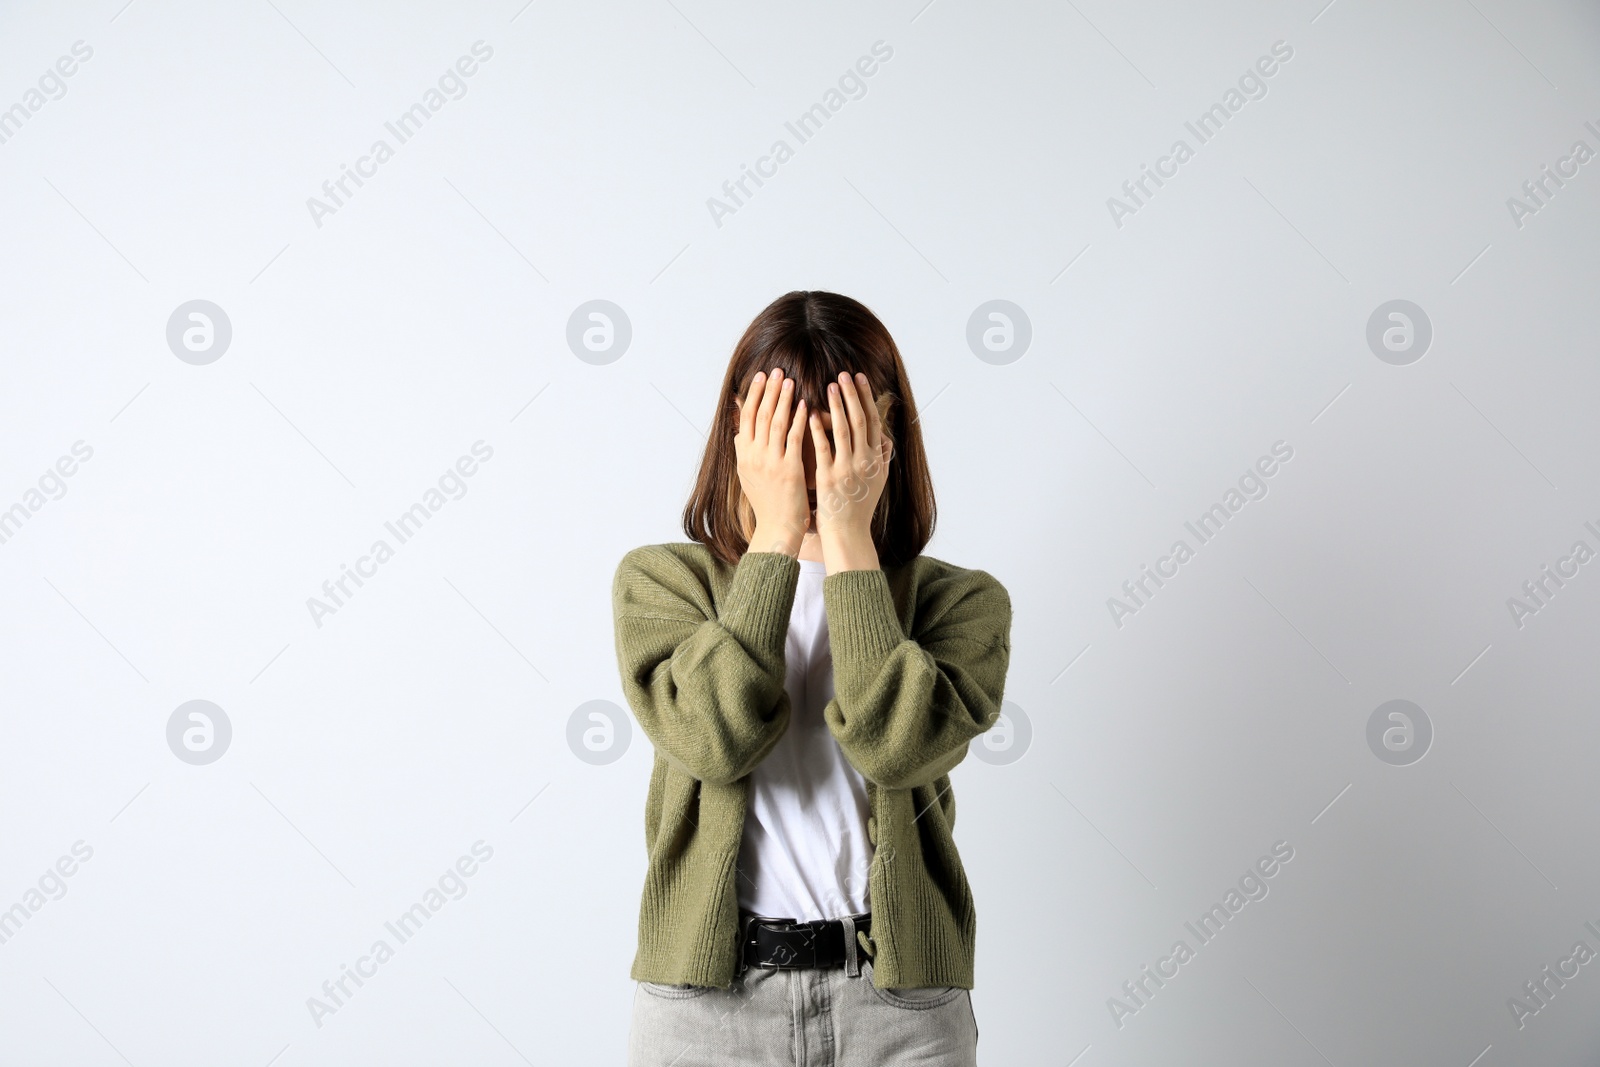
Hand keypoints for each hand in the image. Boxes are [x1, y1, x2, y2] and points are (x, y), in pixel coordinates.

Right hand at [733, 367, 809, 556]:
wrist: (777, 528)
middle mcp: (754, 456)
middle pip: (760, 415)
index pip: (747, 417)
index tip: (761, 376)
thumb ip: (743, 447)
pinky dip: (798, 421)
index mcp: (744, 455)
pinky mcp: (789, 470)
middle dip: (769, 390)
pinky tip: (805, 406)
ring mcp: (770, 463)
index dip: (754, 394)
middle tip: (777, 370)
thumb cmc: (766, 501)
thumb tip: (739, 424)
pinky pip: (794, 439)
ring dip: (783, 399)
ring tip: (790, 380)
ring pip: (776, 423)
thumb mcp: (747, 473)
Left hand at [809, 371, 890, 572]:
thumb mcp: (877, 482)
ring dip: (837, 405)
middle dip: (852, 395)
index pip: (873, 421)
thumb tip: (886, 439)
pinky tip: (810, 413)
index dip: (866, 398)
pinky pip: (823, 448)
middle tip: (844, 374)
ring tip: (830, 386)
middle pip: (860, 420)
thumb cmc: (860, 507)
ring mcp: (847, 469)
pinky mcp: (828, 478)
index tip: (860, 379)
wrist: (847, 533)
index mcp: (876, 459)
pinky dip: (817, 429)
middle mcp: (865, 461)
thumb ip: (882, 459)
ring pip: (844, 430)